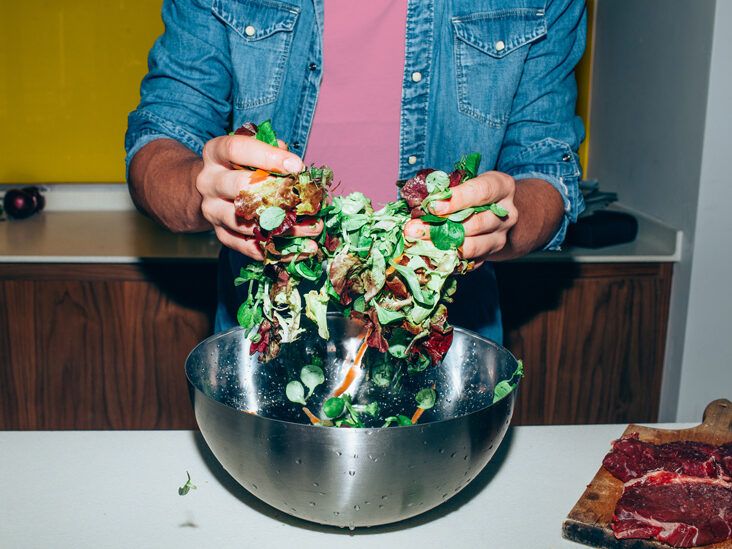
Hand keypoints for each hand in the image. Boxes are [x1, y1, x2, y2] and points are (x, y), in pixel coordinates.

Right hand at [197, 135, 322, 259]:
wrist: (212, 191)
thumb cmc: (240, 165)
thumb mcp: (252, 151)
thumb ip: (272, 151)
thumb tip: (296, 168)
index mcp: (215, 153)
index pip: (237, 149)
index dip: (268, 157)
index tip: (298, 167)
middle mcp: (209, 181)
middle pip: (239, 187)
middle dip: (278, 196)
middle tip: (309, 204)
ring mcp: (212, 210)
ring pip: (245, 222)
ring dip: (283, 229)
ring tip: (312, 230)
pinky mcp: (219, 233)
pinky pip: (245, 246)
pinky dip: (272, 249)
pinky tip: (296, 250)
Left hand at [404, 171, 517, 262]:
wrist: (496, 212)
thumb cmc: (473, 191)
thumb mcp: (465, 181)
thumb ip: (444, 188)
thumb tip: (416, 199)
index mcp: (501, 187)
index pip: (482, 192)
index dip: (457, 199)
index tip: (432, 206)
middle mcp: (506, 213)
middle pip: (476, 223)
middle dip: (441, 227)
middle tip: (413, 229)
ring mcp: (500, 237)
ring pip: (472, 246)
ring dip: (441, 246)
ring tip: (416, 244)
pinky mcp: (490, 255)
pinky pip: (468, 262)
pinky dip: (447, 261)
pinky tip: (428, 257)